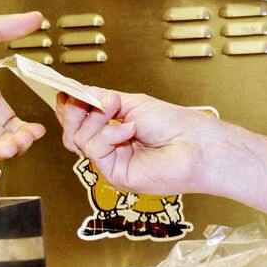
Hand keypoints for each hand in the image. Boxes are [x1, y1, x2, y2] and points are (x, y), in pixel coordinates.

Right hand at [53, 89, 227, 194]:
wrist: (197, 145)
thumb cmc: (177, 125)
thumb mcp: (133, 103)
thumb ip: (102, 99)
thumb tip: (76, 92)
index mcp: (114, 128)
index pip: (79, 119)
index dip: (70, 106)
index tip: (69, 92)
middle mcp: (110, 146)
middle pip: (72, 131)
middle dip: (77, 111)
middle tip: (92, 100)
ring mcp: (112, 162)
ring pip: (79, 139)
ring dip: (97, 119)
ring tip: (117, 110)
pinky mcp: (115, 174)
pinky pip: (95, 150)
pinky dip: (110, 135)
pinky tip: (129, 130)